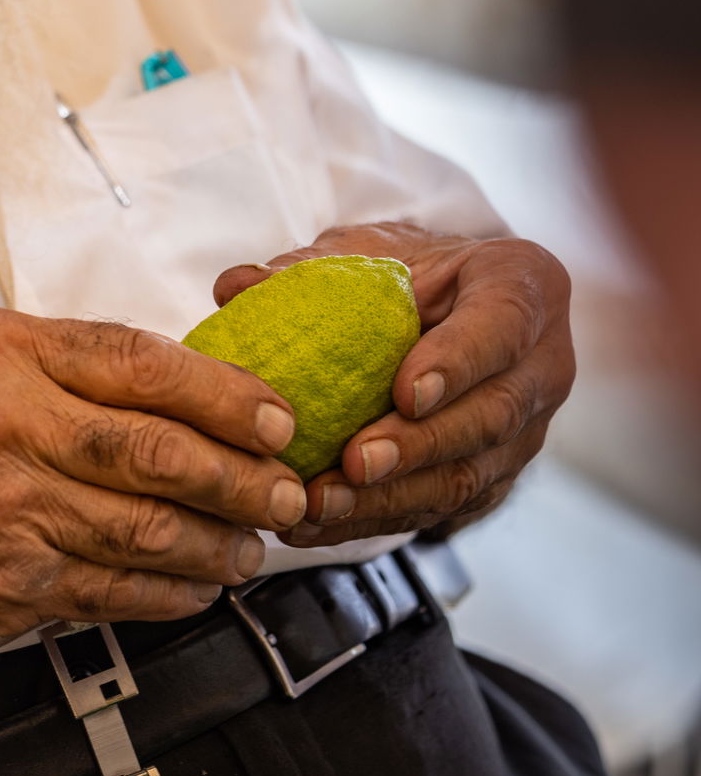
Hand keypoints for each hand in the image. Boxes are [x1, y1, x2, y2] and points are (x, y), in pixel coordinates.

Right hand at [0, 305, 310, 713]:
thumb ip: (51, 364)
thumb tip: (157, 382)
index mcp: (2, 352)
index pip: (140, 362)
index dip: (222, 392)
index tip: (272, 412)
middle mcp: (8, 426)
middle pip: (156, 452)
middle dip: (240, 475)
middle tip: (288, 487)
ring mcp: (5, 512)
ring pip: (143, 532)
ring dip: (216, 545)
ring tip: (254, 545)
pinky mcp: (0, 585)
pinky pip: (105, 594)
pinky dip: (164, 596)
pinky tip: (195, 590)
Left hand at [212, 222, 573, 547]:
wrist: (456, 310)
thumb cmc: (416, 271)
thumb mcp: (371, 251)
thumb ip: (310, 268)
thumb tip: (235, 286)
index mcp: (523, 286)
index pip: (500, 327)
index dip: (456, 363)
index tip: (405, 390)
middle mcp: (541, 366)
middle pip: (489, 417)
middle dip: (418, 447)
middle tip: (353, 462)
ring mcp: (526, 432)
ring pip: (468, 476)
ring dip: (393, 498)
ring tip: (323, 504)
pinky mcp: (496, 480)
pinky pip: (443, 509)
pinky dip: (380, 519)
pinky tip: (322, 525)